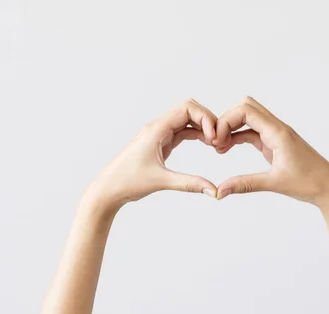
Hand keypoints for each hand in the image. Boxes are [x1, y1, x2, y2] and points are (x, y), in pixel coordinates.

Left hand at [85, 99, 217, 211]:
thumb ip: (190, 184)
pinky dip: (196, 135)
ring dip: (203, 128)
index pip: (187, 108)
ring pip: (187, 120)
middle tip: (219, 140)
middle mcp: (158, 127)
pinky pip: (182, 132)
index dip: (205, 118)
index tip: (214, 137)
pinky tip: (207, 144)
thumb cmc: (127, 182)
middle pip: (189, 110)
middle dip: (208, 121)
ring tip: (216, 143)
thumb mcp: (162, 181)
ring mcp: (159, 134)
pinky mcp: (161, 143)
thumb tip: (213, 191)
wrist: (108, 189)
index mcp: (156, 129)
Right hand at [214, 97, 328, 207]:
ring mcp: (276, 134)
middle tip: (216, 142)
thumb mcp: (273, 183)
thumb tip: (219, 192)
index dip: (226, 122)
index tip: (216, 142)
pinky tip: (228, 149)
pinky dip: (238, 137)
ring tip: (219, 148)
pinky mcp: (276, 143)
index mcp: (278, 132)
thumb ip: (244, 184)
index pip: (246, 111)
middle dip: (227, 121)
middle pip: (246, 107)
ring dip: (232, 128)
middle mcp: (277, 128)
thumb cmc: (309, 183)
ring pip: (249, 118)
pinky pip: (253, 132)